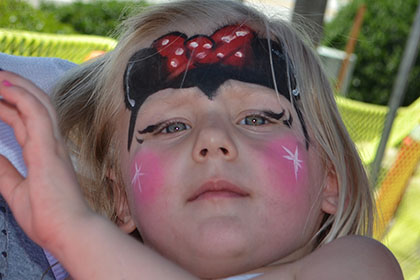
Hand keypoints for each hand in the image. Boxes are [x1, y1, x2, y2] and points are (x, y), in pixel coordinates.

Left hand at [0, 70, 93, 251]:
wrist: (68, 231)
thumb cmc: (48, 217)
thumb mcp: (15, 191)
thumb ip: (3, 171)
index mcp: (44, 153)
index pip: (26, 121)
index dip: (9, 106)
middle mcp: (51, 144)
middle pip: (36, 105)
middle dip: (15, 87)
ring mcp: (53, 145)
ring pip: (39, 104)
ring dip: (17, 87)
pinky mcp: (50, 150)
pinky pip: (38, 116)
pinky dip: (22, 99)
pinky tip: (6, 89)